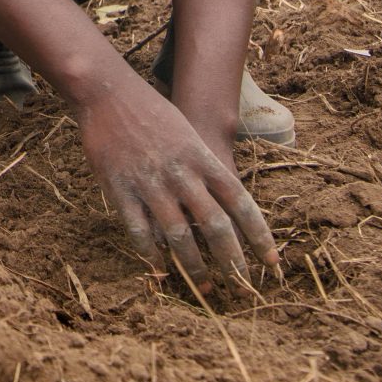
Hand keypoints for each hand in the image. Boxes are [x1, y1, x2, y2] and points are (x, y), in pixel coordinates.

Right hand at [75, 78, 277, 286]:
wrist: (110, 94)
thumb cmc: (154, 114)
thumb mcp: (189, 136)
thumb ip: (204, 172)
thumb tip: (223, 210)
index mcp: (202, 158)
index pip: (240, 202)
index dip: (258, 234)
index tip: (271, 260)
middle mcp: (181, 173)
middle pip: (215, 224)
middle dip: (231, 260)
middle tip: (242, 286)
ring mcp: (150, 183)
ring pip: (179, 235)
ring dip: (194, 266)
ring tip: (205, 287)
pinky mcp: (120, 189)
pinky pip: (139, 231)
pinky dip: (151, 254)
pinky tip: (160, 269)